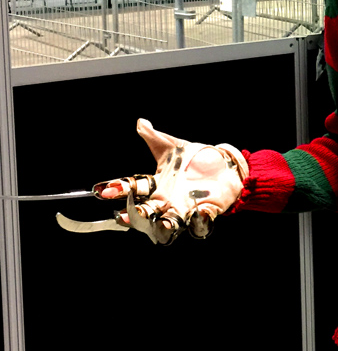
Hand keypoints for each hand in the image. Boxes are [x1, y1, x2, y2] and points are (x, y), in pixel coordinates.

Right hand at [96, 119, 247, 243]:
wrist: (222, 166)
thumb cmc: (193, 159)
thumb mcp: (171, 147)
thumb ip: (153, 137)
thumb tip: (140, 122)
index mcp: (157, 187)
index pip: (134, 190)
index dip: (118, 191)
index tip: (102, 191)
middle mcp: (167, 203)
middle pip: (147, 214)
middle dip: (136, 216)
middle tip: (124, 215)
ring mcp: (186, 210)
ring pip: (170, 226)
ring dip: (164, 227)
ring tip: (162, 224)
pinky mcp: (206, 212)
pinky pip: (202, 222)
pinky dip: (200, 221)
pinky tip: (199, 213)